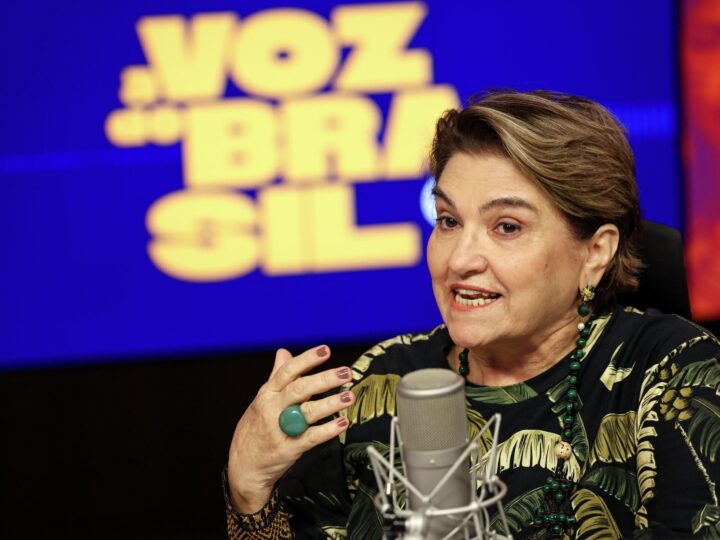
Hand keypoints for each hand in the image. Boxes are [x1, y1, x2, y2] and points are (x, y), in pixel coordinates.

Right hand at [227, 345, 354, 512]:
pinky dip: (328, 430)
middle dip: (325, 379)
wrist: (243, 467)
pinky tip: (342, 423)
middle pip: (300, 389)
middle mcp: (273, 408)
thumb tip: (283, 352)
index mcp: (267, 394)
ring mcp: (280, 429)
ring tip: (349, 396)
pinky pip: (311, 437)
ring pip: (308, 412)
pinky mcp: (289, 449)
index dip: (308, 359)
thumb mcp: (260, 400)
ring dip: (331, 403)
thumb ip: (275, 376)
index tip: (326, 350)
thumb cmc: (253, 431)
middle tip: (345, 373)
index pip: (288, 371)